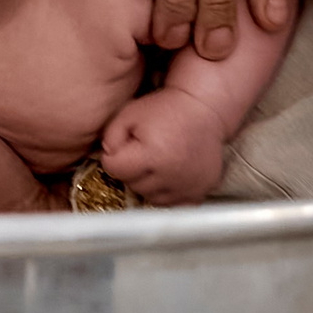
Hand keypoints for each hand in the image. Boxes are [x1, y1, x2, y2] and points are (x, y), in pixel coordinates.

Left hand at [98, 94, 223, 205]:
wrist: (204, 108)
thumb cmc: (165, 108)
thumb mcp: (129, 113)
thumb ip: (110, 137)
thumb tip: (107, 158)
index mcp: (152, 155)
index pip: (114, 169)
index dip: (114, 156)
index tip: (124, 146)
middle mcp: (171, 176)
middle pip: (132, 185)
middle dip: (131, 170)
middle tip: (142, 151)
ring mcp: (187, 187)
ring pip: (150, 197)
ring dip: (148, 183)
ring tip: (157, 162)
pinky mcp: (199, 192)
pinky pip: (173, 204)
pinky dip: (168, 193)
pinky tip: (169, 175)